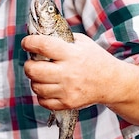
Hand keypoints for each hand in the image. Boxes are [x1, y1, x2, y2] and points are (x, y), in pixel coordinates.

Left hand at [22, 32, 138, 125]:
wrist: (112, 82)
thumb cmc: (95, 59)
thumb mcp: (82, 42)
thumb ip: (62, 39)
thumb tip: (39, 35)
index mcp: (71, 54)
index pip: (43, 46)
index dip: (29, 43)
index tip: (26, 43)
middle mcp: (68, 73)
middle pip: (33, 70)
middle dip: (28, 65)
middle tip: (32, 63)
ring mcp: (68, 90)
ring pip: (36, 87)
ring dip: (35, 81)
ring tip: (42, 76)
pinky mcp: (68, 103)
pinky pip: (43, 101)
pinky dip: (42, 95)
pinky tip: (48, 88)